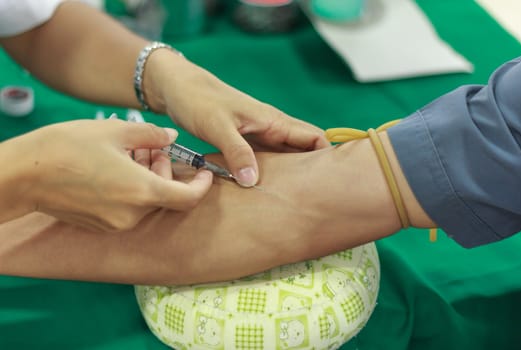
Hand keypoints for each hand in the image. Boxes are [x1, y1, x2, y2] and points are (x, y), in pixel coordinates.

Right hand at [5, 119, 212, 230]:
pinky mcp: (100, 225)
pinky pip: (128, 208)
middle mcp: (132, 214)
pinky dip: (132, 189)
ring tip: (129, 152)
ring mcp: (115, 223)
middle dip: (165, 170)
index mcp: (142, 192)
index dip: (201, 186)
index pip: (188, 198)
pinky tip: (115, 168)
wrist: (24, 174)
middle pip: (165, 195)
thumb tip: (172, 138)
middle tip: (150, 147)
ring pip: (146, 201)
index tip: (204, 172)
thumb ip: (152, 135)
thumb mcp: (116, 132)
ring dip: (147, 177)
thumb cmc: (68, 148)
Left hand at [143, 49, 330, 186]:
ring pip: (285, 157)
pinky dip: (269, 173)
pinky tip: (265, 190)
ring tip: (294, 200)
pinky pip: (265, 160)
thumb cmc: (198, 100)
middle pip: (304, 151)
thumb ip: (237, 152)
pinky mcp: (245, 142)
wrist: (177, 88)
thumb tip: (254, 181)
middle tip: (315, 199)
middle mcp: (272, 129)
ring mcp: (259, 136)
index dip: (327, 157)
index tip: (332, 182)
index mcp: (274, 121)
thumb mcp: (217, 126)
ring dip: (290, 175)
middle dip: (312, 172)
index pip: (314, 138)